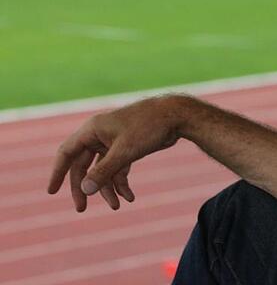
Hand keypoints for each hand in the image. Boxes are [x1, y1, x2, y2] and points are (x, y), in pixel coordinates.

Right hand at [47, 95, 184, 211]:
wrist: (176, 116)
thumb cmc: (148, 127)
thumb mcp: (125, 152)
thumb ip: (104, 172)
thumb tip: (85, 190)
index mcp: (92, 130)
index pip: (67, 153)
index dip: (58, 172)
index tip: (52, 192)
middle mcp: (99, 135)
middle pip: (84, 165)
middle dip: (85, 187)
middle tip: (81, 208)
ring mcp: (114, 141)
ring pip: (103, 170)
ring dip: (108, 188)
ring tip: (117, 206)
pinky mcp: (128, 147)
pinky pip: (118, 168)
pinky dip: (122, 182)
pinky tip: (130, 197)